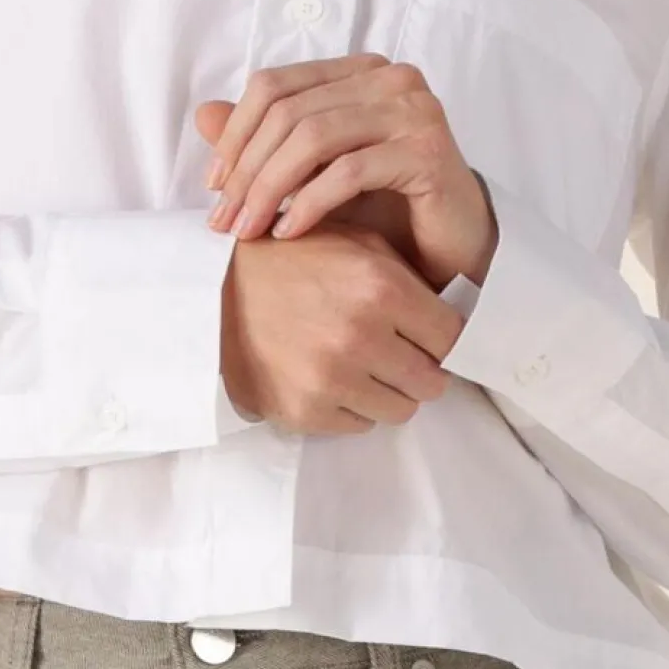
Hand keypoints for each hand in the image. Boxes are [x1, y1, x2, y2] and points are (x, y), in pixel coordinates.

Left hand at [194, 56, 498, 290]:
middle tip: (224, 219)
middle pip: (289, 112)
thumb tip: (202, 114)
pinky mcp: (427, 150)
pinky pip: (349, 171)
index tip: (214, 185)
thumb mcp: (314, 173)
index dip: (235, 133)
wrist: (454, 247)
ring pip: (314, 138)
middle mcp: (390, 78)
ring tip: (248, 230)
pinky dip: (310, 203)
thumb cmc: (386, 210)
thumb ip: (265, 142)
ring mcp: (413, 110)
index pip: (275, 85)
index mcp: (359, 72)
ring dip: (270, 188)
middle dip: (247, 169)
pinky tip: (289, 233)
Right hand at [220, 221, 463, 435]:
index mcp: (380, 288)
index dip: (443, 336)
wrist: (214, 288)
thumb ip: (409, 278)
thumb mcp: (357, 243)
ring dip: (388, 391)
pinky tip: (328, 376)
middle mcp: (360, 337)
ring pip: (401, 410)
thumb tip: (455, 318)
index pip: (453, 337)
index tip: (429, 335)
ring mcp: (331, 379)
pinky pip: (358, 425)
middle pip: (433, 382)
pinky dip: (351, 406)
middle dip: (420, 368)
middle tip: (396, 353)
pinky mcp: (305, 411)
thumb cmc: (293, 260)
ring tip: (360, 364)